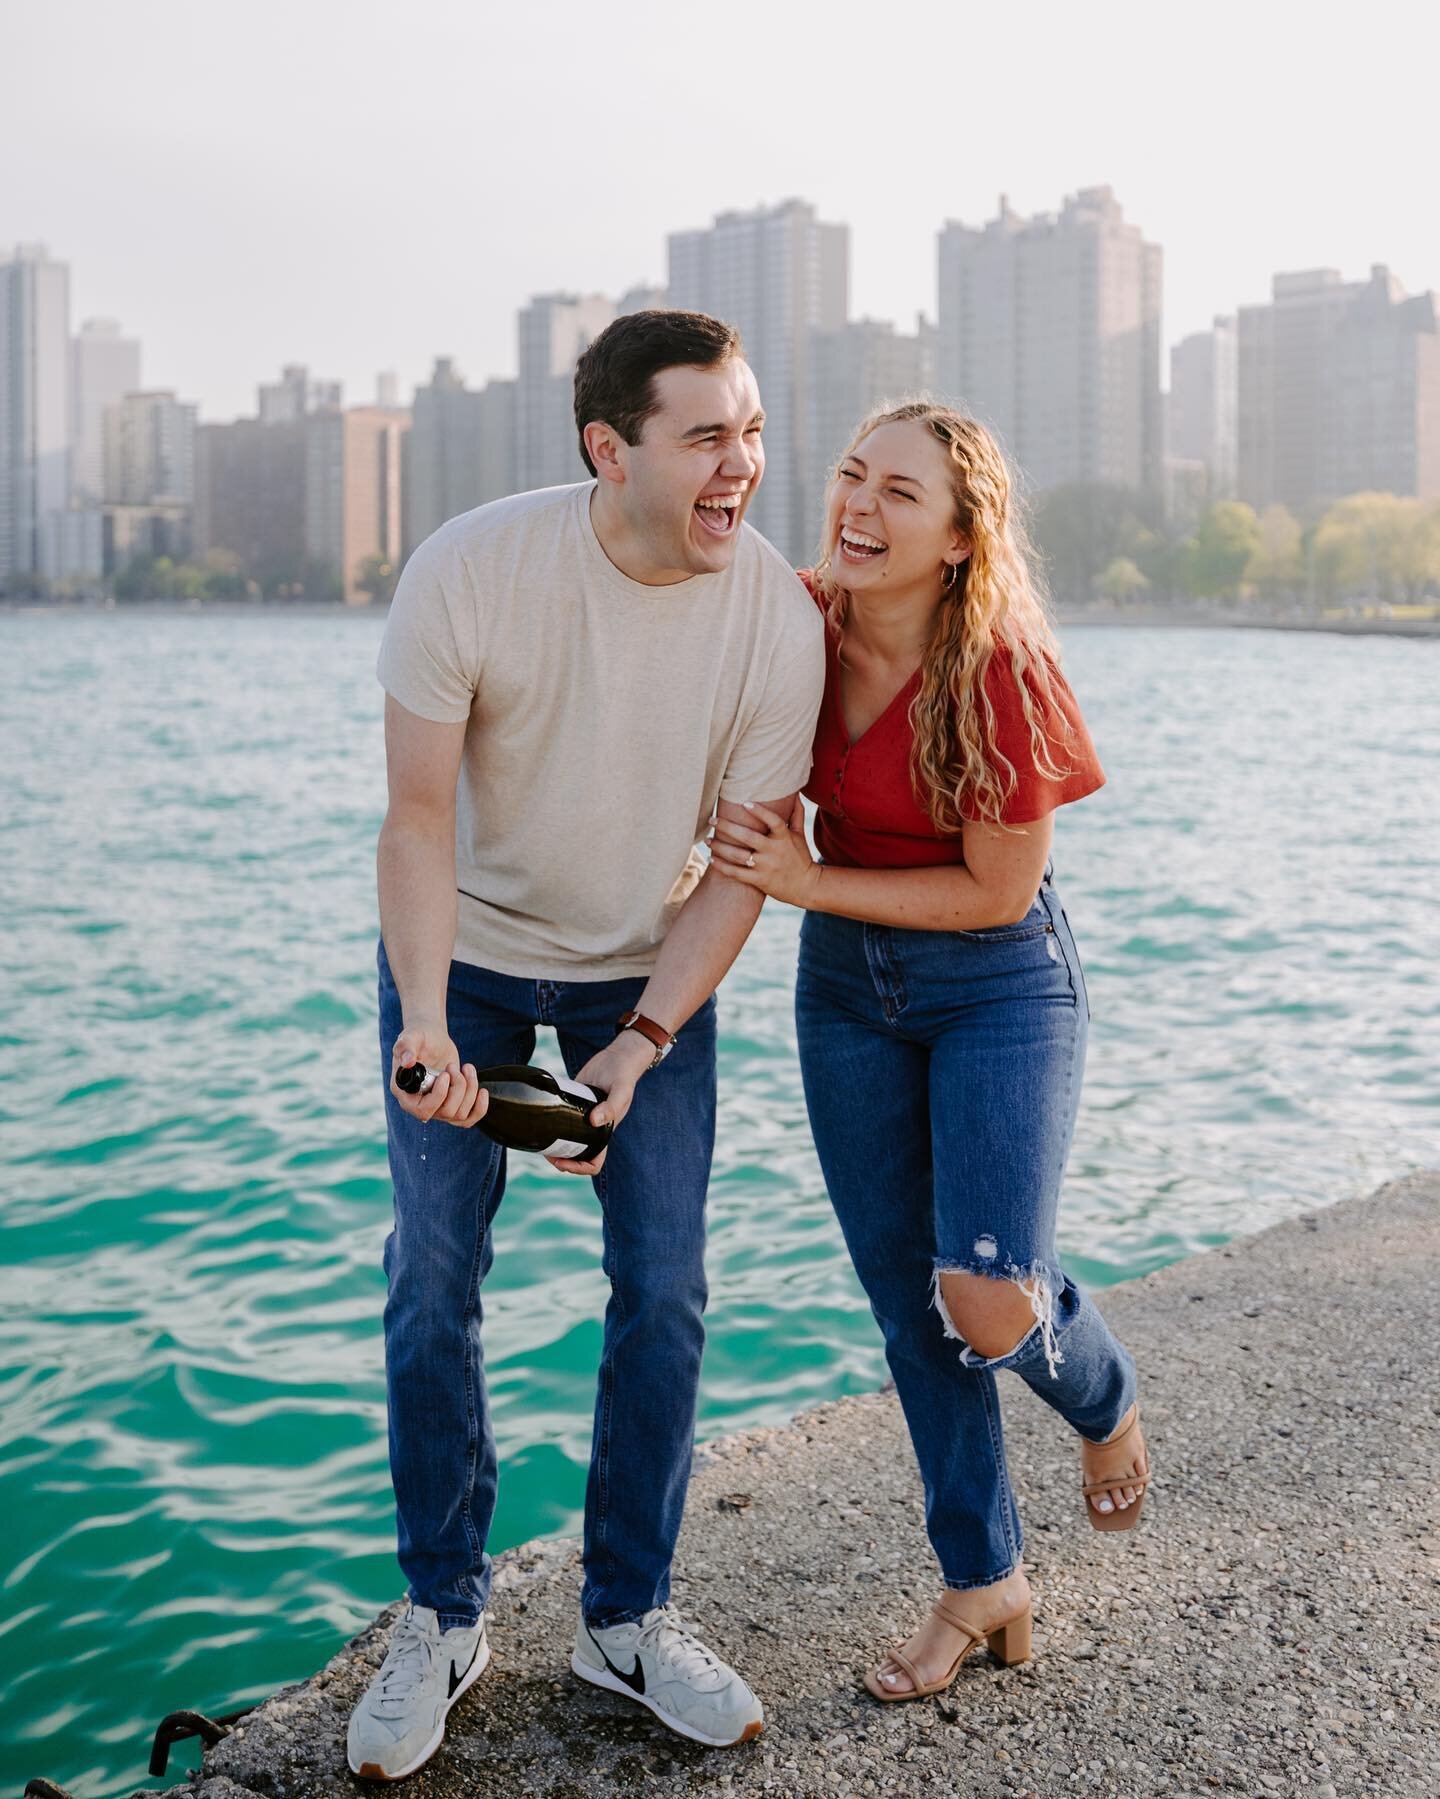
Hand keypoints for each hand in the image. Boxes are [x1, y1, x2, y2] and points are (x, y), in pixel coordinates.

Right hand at [390, 1018, 489, 1129]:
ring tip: (466, 1068)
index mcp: (405, 1094)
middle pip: (446, 1112)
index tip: (446, 1074)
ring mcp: (437, 1108)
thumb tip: (407, 1061)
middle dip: (458, 1087)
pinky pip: (468, 1120)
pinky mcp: (453, 1105)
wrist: (432, 1039)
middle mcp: (420, 1105)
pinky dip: (479, 1108)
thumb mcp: (410, 1038)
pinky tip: (482, 1091)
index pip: (423, 1110)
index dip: (439, 1095)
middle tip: (453, 1066)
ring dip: (470, 1089)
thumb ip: (406, 1047)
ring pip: (459, 1115)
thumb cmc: (419, 1038)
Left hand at [544, 1029, 654, 1175]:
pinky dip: (550, 1123)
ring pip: (566, 1139)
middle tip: (545, 1151)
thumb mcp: (621, 1090)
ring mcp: (582, 1116)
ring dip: (553, 1144)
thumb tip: (593, 1122)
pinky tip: (540, 1118)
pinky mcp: (573, 1102)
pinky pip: (560, 1119)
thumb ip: (611, 1106)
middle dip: (560, 1159)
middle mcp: (593, 1128)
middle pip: (575, 1154)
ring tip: (539, 1140)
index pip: (594, 1162)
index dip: (578, 1168)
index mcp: (605, 1132)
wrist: (618, 1056)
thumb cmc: (623, 1075)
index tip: (562, 1162)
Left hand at [708, 800, 820, 907]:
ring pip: (738, 856)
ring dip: (720, 847)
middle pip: (748, 837)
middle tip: (712, 819)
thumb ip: (796, 814)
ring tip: (707, 840)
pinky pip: (737, 873)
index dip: (760, 812)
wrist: (806, 886)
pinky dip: (722, 866)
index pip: (774, 821)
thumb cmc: (800, 856)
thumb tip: (795, 793)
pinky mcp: (759, 880)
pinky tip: (711, 859)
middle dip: (727, 827)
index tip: (744, 803)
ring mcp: (766, 867)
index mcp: (784, 837)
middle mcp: (774, 851)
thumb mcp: (799, 835)